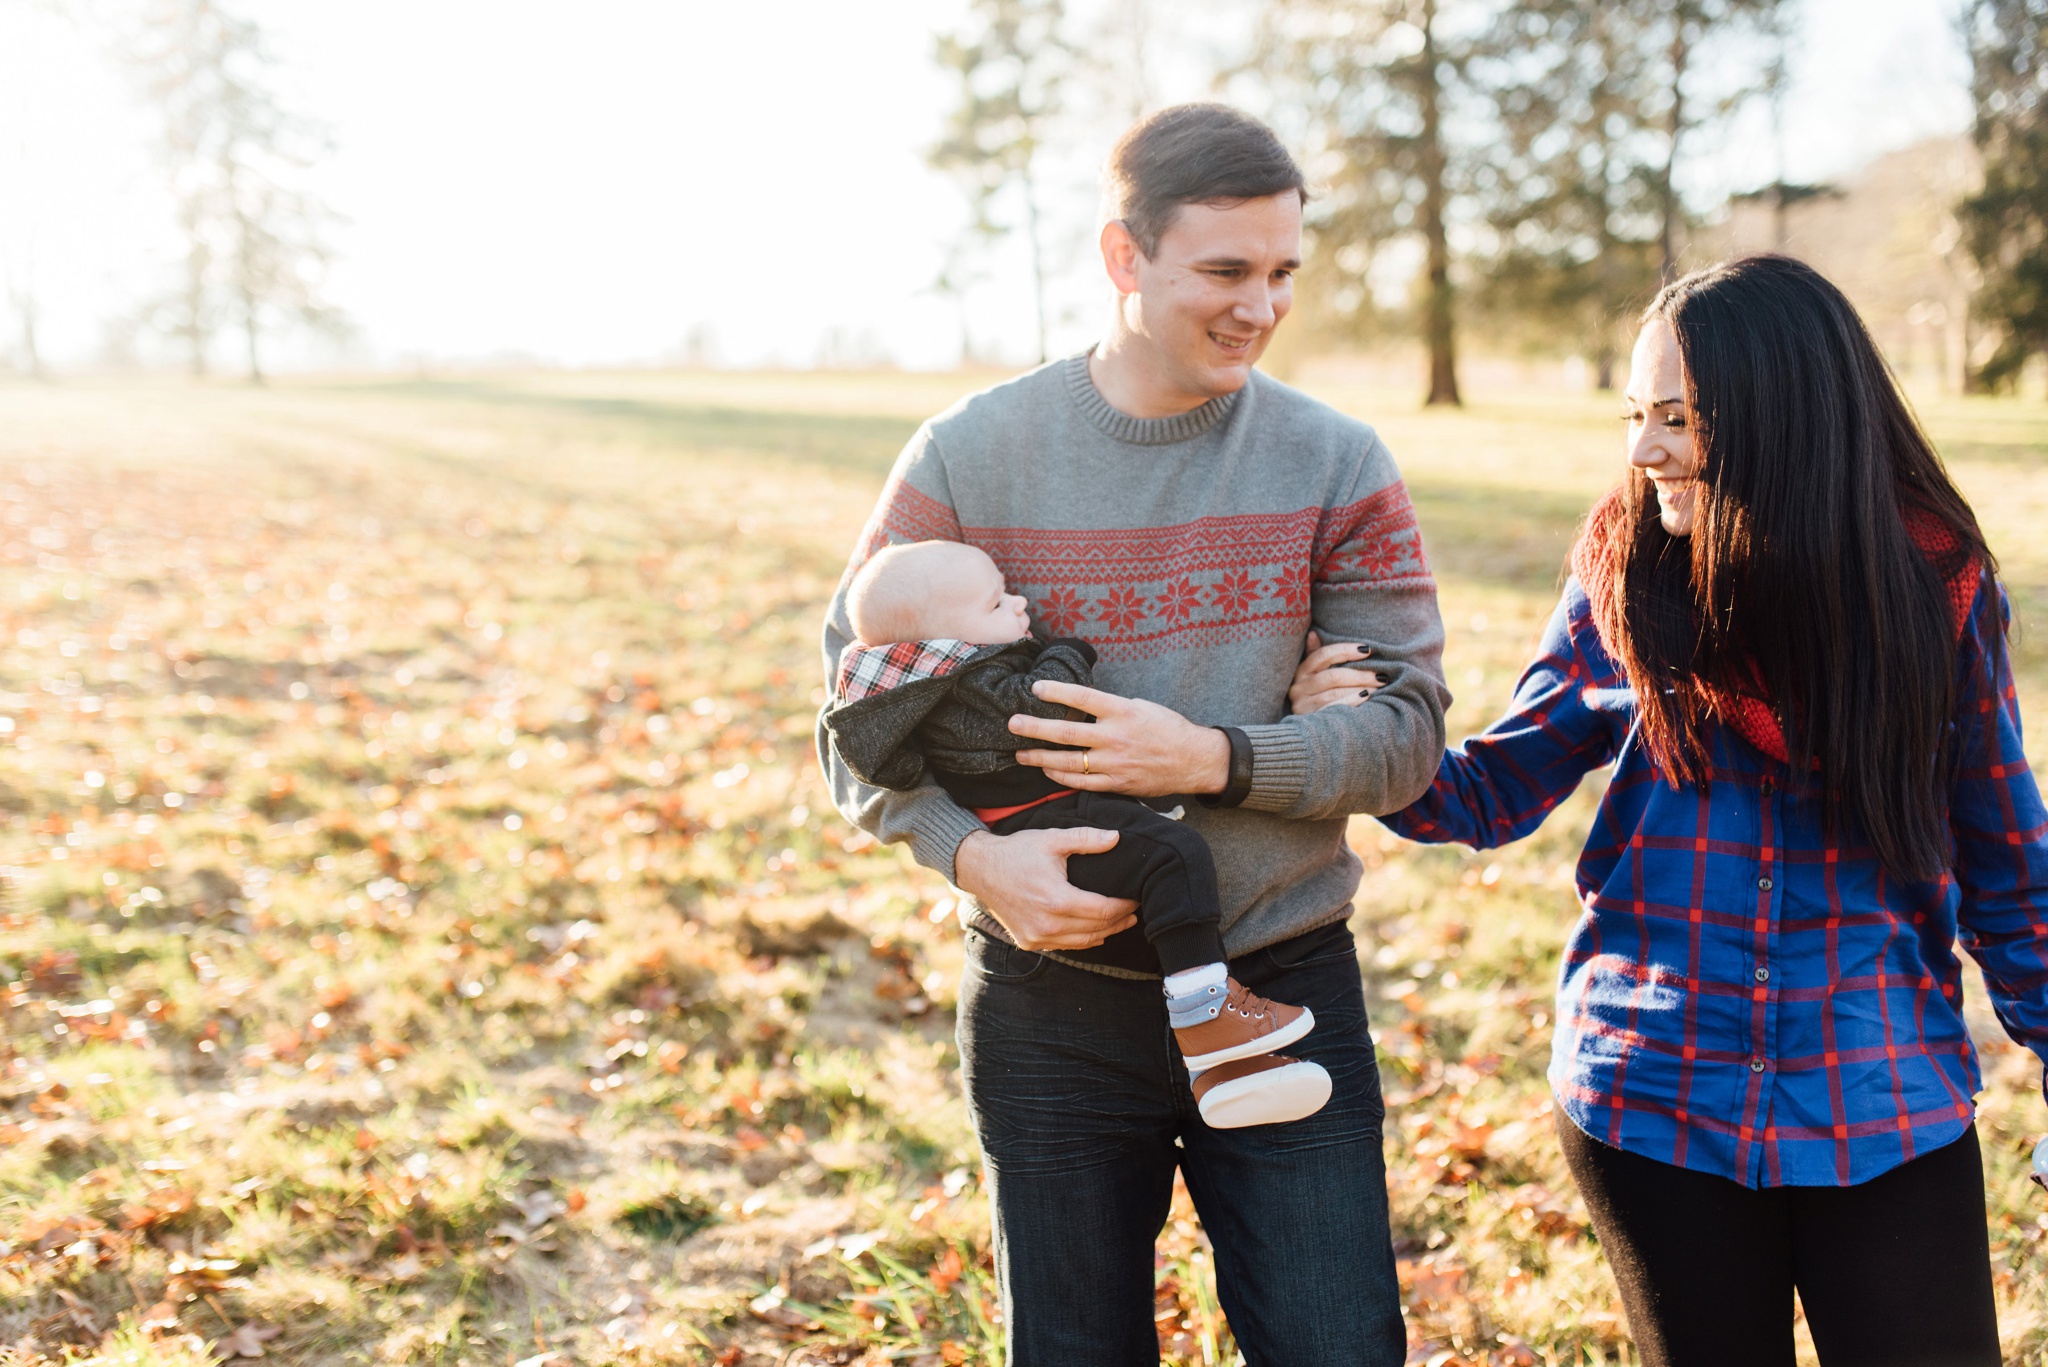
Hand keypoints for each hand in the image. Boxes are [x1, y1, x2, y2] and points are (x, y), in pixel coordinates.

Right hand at [954, 828, 1138, 950]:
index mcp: (1057, 900)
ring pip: (1083, 942)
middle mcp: (1048, 924)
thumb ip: (1086, 839)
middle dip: (1120, 921)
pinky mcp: (1029, 942)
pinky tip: (1093, 930)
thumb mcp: (1053, 839)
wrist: (981, 869)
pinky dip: (1082, 939)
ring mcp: (1037, 937)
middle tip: (1134, 912)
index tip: (1136, 898)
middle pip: (1097, 929)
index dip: (1124, 906)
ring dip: (1104, 932)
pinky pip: (1065, 946)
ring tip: (1120, 922)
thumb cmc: (1018, 852)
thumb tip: (1116, 838)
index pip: (1104, 910)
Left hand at [1010, 681, 1229, 796]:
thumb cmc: (1168, 728)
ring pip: (1068, 762)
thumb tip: (1084, 706)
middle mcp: (1115, 737)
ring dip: (1040, 758)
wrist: (1193, 761)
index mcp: (1122, 711)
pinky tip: (1047, 772)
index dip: (1056, 692)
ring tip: (1021, 754)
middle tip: (1013, 724)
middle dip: (1035, 728)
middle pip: (1066, 732)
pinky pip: (1082, 783)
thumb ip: (1112, 708)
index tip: (1035, 688)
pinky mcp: (1116, 783)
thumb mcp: (1142, 707)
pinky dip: (1061, 778)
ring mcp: (1114, 763)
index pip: (1082, 698)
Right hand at [1289, 630, 1385, 715]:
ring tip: (1378, 688)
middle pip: (1332, 676)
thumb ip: (1315, 655)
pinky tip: (1366, 698)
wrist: (1309, 735)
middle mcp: (1298, 687)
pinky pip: (1334, 709)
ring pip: (1335, 693)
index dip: (1346, 650)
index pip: (1323, 655)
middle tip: (1381, 676)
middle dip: (1360, 674)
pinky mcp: (1310, 721)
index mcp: (1301, 671)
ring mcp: (1302, 705)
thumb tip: (1312, 634)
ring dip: (1360, 688)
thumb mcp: (1314, 675)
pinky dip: (1351, 702)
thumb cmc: (1318, 696)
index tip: (1368, 650)